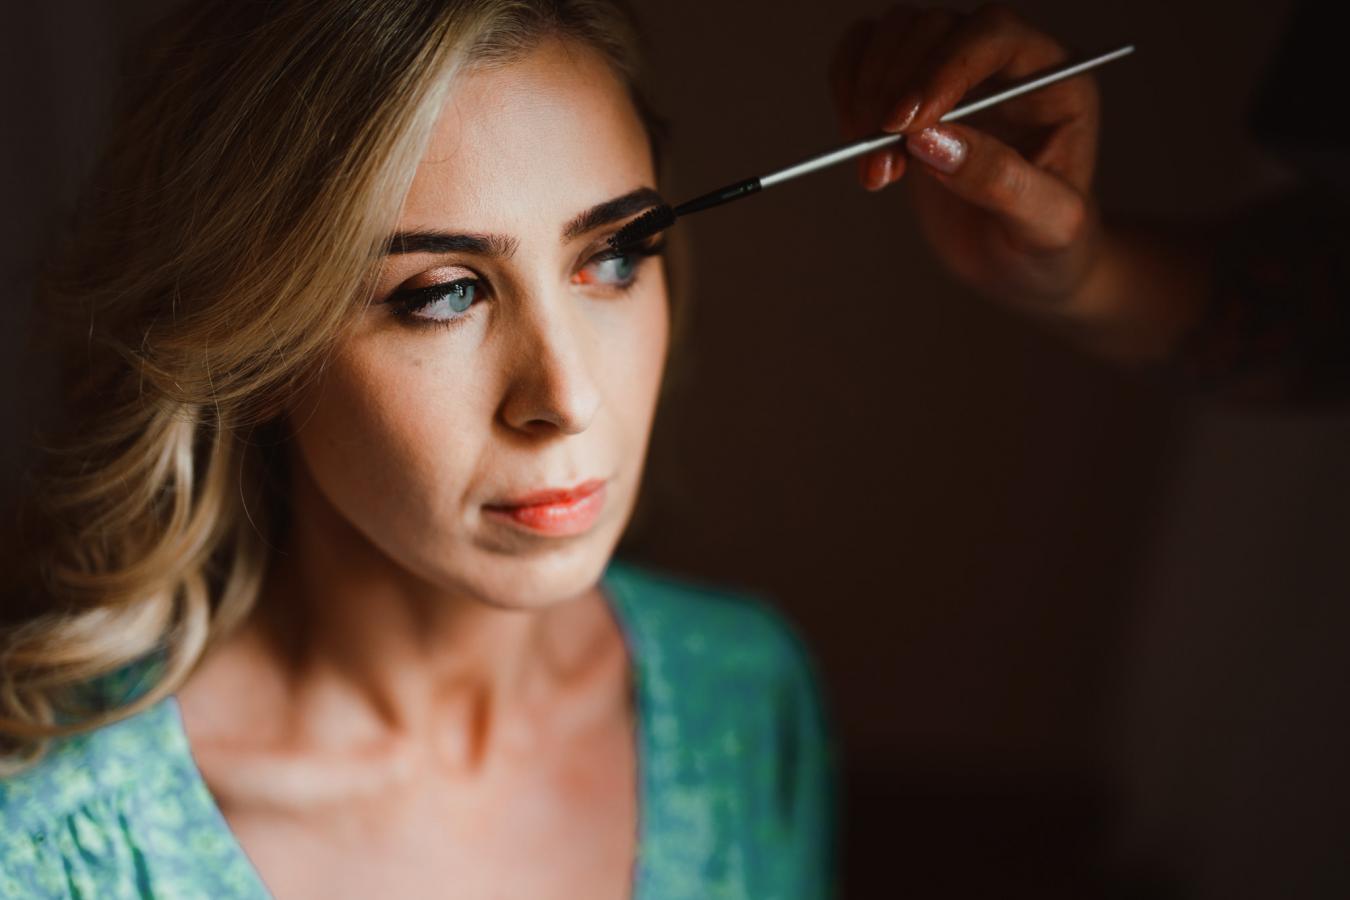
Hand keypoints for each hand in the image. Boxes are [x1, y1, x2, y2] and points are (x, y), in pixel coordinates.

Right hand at [828, 3, 1103, 317]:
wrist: (1024, 264)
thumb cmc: (1049, 245)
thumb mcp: (1044, 226)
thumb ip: (997, 180)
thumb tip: (932, 141)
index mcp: (1055, 80)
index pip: (994, 35)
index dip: (944, 68)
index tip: (905, 124)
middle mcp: (1005, 64)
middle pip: (935, 27)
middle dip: (895, 90)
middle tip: (880, 160)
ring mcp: (955, 72)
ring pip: (896, 34)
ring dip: (867, 93)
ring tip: (875, 167)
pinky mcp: (912, 90)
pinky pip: (866, 54)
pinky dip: (847, 88)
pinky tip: (857, 141)